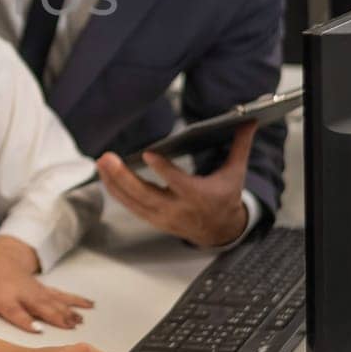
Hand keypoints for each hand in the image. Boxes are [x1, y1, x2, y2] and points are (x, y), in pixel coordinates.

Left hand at [0, 235, 92, 331]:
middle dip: (55, 316)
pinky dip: (76, 300)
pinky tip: (88, 305)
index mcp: (2, 296)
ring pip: (54, 300)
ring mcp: (35, 290)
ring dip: (68, 310)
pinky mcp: (44, 289)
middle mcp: (22, 293)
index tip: (38, 329)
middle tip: (69, 326)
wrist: (0, 255)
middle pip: (40, 305)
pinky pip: (62, 295)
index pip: (14, 310)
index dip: (26, 320)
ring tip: (80, 321)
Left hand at [97, 122, 257, 247]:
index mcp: (198, 196)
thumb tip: (249, 120)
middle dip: (124, 177)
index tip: (148, 153)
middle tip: (108, 158)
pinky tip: (105, 177)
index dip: (163, 169)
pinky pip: (131, 207)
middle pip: (147, 194)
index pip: (178, 182)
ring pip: (134, 202)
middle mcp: (177, 208)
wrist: (221, 231)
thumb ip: (239, 145)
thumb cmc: (225, 197)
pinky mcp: (154, 220)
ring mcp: (163, 217)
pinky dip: (116, 193)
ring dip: (114, 183)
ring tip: (101, 163)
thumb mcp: (235, 172)